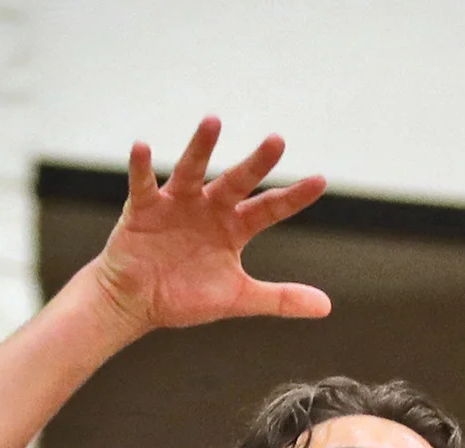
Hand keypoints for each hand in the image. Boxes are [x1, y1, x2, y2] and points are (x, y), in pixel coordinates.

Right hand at [92, 118, 330, 333]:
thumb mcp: (238, 299)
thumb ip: (280, 299)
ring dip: (201, 147)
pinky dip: (141, 166)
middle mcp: (209, 208)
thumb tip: (326, 308)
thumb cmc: (186, 295)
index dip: (294, 196)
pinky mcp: (144, 208)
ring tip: (212, 122)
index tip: (320, 180)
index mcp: (234, 227)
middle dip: (256, 163)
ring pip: (191, 171)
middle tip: (278, 141)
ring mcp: (177, 204)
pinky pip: (143, 184)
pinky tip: (142, 147)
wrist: (138, 302)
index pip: (270, 207)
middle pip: (236, 181)